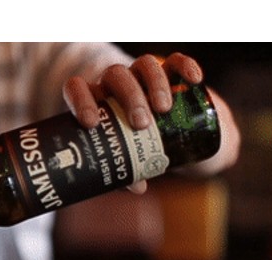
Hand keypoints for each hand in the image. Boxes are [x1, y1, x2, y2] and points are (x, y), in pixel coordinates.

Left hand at [62, 52, 238, 193]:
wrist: (169, 137)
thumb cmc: (137, 150)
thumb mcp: (128, 161)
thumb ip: (127, 172)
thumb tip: (137, 186)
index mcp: (95, 101)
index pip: (77, 88)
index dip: (80, 101)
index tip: (91, 122)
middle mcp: (115, 83)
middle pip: (115, 75)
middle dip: (129, 97)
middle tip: (141, 124)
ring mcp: (142, 75)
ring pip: (144, 64)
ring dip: (154, 83)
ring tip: (164, 109)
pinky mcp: (170, 71)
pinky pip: (176, 61)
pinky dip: (185, 66)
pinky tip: (195, 79)